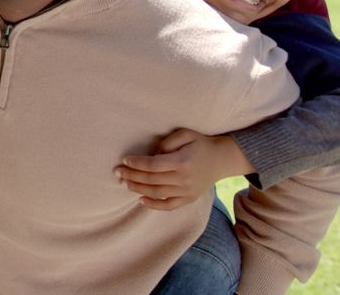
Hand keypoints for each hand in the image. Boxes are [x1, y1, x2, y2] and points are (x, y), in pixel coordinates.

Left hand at [115, 129, 253, 210]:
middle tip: (117, 172)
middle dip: (131, 176)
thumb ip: (167, 142)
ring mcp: (187, 191)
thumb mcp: (185, 134)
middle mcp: (184, 179)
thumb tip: (152, 153)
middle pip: (151, 180)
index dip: (136, 163)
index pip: (153, 165)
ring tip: (124, 183)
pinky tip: (140, 199)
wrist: (222, 159)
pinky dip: (154, 205)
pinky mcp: (189, 199)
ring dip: (137, 189)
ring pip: (157, 193)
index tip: (124, 160)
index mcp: (182, 161)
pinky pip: (169, 206)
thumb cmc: (200, 144)